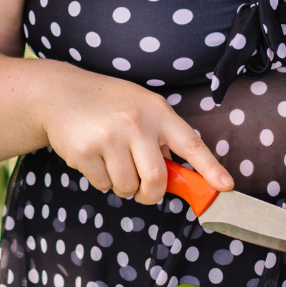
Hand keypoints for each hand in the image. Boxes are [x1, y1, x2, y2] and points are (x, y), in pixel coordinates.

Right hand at [41, 71, 233, 204]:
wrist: (59, 93)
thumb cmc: (107, 104)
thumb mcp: (140, 108)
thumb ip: (161, 137)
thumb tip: (178, 177)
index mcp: (157, 111)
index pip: (191, 144)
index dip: (210, 169)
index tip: (225, 188)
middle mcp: (136, 122)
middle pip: (156, 179)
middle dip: (150, 193)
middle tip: (143, 190)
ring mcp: (109, 136)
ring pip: (127, 187)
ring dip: (122, 185)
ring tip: (111, 160)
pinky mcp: (85, 151)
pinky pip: (103, 185)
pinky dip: (101, 180)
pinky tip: (93, 157)